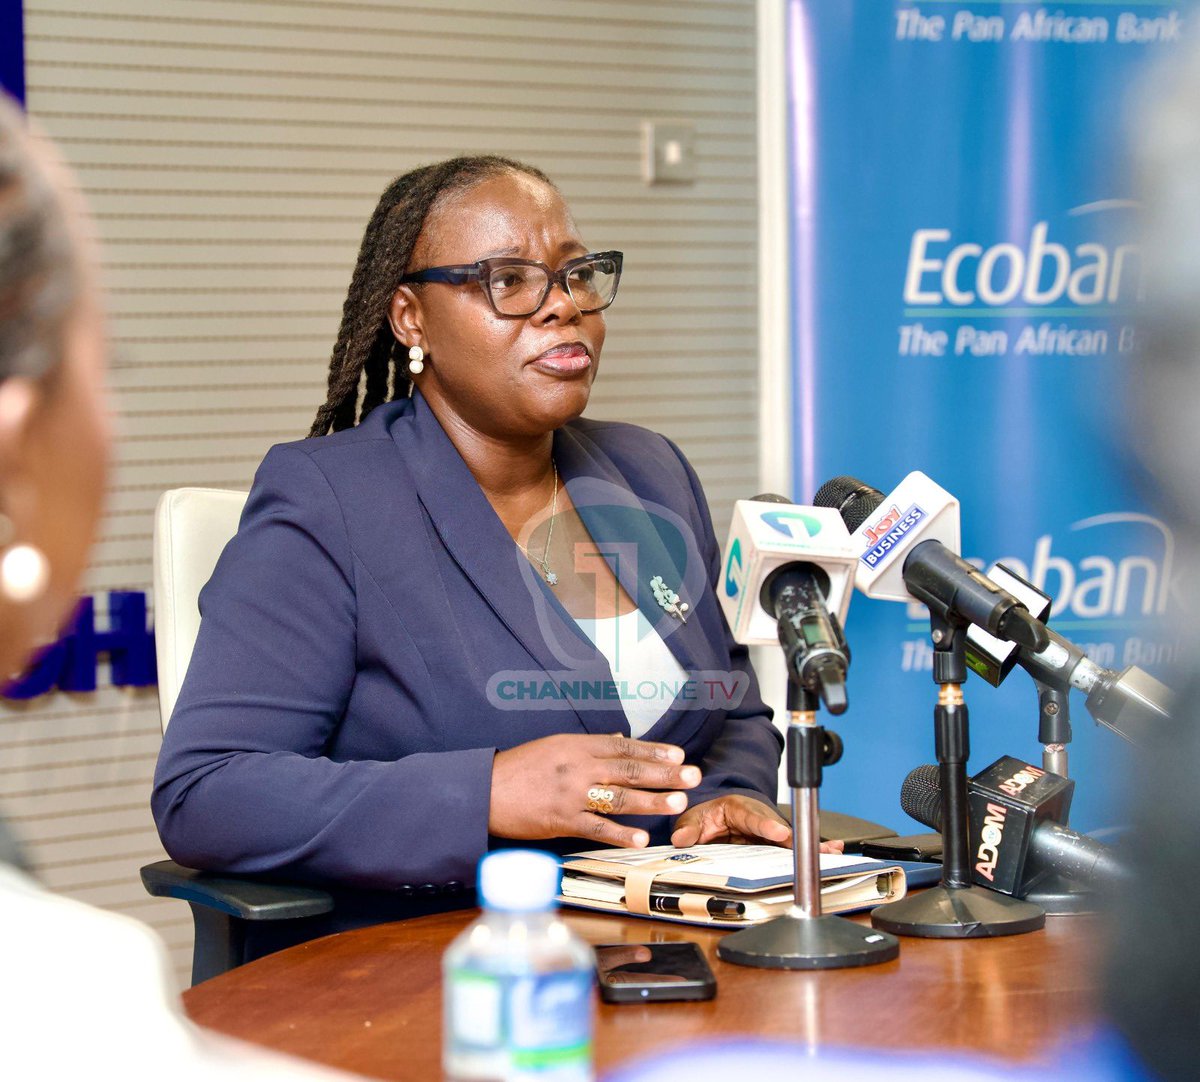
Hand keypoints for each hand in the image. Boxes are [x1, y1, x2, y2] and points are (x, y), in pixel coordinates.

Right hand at [489, 733, 700, 847]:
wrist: (484, 789)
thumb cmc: (519, 768)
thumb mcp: (555, 745)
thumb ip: (590, 745)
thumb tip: (620, 739)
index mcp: (577, 745)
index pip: (623, 746)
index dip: (653, 751)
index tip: (678, 755)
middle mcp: (578, 766)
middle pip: (629, 769)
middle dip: (665, 774)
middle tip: (692, 775)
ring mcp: (571, 794)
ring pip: (619, 797)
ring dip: (651, 801)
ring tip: (678, 803)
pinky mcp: (560, 820)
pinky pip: (596, 828)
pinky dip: (619, 833)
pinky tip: (641, 838)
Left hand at [670, 795, 845, 853]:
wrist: (716, 816)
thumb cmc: (709, 815)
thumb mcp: (693, 818)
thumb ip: (688, 828)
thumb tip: (682, 838)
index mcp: (739, 808)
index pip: (753, 817)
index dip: (767, 826)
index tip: (779, 833)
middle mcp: (759, 819)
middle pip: (780, 830)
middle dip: (798, 838)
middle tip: (816, 848)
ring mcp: (769, 833)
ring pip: (791, 840)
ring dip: (811, 845)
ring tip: (832, 851)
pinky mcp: (774, 846)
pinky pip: (792, 848)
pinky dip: (811, 851)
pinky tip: (833, 851)